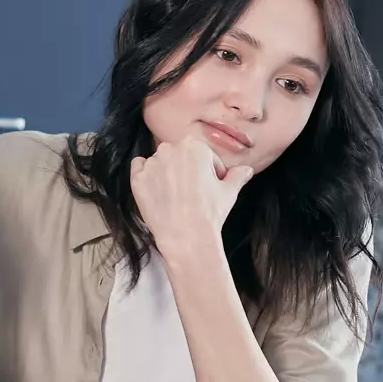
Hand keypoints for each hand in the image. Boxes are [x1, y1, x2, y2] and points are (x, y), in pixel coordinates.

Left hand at [130, 137, 252, 262]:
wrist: (185, 235)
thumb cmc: (209, 211)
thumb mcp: (229, 191)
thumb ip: (237, 175)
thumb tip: (246, 170)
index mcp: (194, 146)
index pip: (204, 155)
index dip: (210, 172)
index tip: (211, 186)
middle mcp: (169, 149)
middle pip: (180, 156)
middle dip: (188, 170)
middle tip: (193, 192)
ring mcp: (151, 164)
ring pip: (160, 162)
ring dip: (167, 173)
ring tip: (175, 195)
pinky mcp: (136, 179)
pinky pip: (139, 168)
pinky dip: (146, 175)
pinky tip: (156, 190)